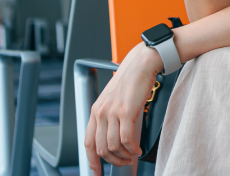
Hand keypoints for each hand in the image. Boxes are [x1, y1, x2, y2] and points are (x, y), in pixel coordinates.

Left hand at [85, 44, 163, 173]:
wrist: (141, 64)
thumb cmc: (131, 81)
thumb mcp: (114, 100)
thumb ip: (110, 117)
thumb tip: (114, 138)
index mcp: (95, 111)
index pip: (88, 143)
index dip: (91, 161)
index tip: (96, 171)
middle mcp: (100, 113)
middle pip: (101, 148)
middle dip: (113, 161)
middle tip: (124, 163)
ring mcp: (112, 112)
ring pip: (113, 146)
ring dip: (124, 156)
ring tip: (133, 155)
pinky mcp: (126, 112)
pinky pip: (126, 140)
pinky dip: (132, 149)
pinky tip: (138, 149)